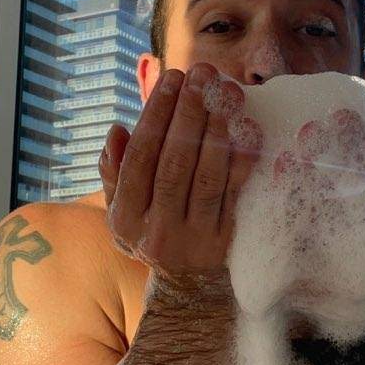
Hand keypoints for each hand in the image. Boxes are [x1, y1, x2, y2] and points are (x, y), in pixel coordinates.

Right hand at [98, 63, 262, 301]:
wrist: (188, 290)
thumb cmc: (153, 231)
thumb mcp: (123, 209)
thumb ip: (115, 171)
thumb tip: (117, 131)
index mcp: (126, 217)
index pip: (140, 157)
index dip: (156, 115)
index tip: (171, 79)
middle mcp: (156, 230)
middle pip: (173, 163)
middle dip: (188, 114)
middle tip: (201, 75)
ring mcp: (194, 239)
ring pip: (205, 177)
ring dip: (215, 131)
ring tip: (224, 94)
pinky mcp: (226, 242)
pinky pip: (235, 194)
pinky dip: (242, 159)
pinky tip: (249, 128)